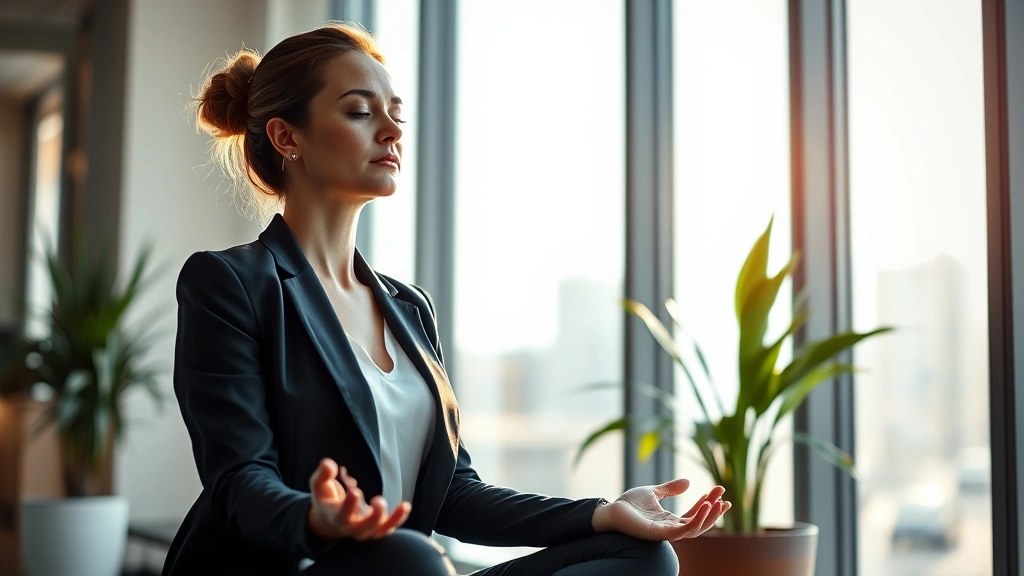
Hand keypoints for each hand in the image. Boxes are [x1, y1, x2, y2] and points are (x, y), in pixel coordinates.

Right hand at [307, 458, 410, 540]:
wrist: (329, 521)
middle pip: (364, 528)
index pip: (343, 514)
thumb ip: (322, 474)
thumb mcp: (318, 485)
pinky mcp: (376, 528)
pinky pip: (388, 527)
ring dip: (393, 519)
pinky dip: (398, 518)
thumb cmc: (325, 499)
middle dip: (373, 516)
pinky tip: (405, 506)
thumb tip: (328, 464)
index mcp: (335, 517)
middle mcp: (351, 528)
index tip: (355, 491)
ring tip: (404, 506)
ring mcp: (365, 530)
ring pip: (380, 530)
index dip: (349, 505)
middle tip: (378, 500)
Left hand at [592, 478, 730, 540]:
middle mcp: (671, 528)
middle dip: (714, 511)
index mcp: (670, 519)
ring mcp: (666, 532)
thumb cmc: (629, 504)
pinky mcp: (659, 534)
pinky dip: (696, 521)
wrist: (611, 510)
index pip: (695, 514)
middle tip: (725, 498)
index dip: (708, 503)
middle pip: (699, 522)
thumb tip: (688, 481)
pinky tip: (705, 507)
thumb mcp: (654, 492)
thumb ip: (670, 489)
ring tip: (718, 503)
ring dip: (709, 517)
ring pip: (694, 529)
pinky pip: (682, 531)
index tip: (720, 491)